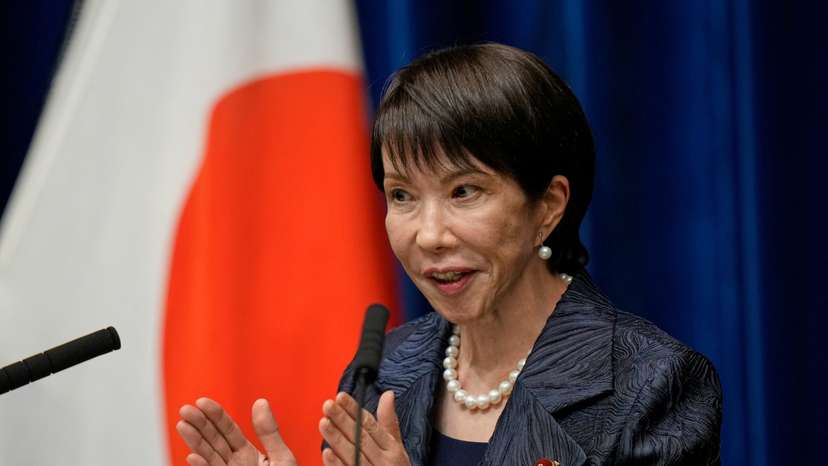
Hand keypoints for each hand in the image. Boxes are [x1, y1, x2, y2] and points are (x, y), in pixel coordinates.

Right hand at [177, 397, 296, 465]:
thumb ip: (269, 432)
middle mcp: (234, 465)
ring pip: (209, 457)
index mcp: (248, 454)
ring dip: (195, 442)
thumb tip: (260, 400)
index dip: (216, 416)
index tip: (202, 401)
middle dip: (199, 425)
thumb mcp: (282, 458)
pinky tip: (192, 457)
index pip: (228, 431)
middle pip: (214, 441)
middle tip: (185, 409)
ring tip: (182, 425)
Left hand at [319, 391, 410, 465]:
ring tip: (323, 422)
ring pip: (353, 454)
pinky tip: (327, 453)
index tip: (340, 396)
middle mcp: (383, 461)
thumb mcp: (397, 447)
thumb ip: (389, 422)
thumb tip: (388, 395)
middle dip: (343, 419)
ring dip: (337, 438)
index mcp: (392, 449)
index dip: (354, 410)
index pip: (371, 425)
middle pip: (361, 437)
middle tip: (328, 405)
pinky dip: (337, 464)